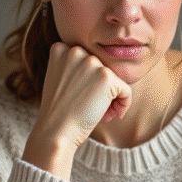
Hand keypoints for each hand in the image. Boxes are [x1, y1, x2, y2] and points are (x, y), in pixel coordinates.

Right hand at [22, 42, 131, 178]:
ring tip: (100, 114)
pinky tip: (108, 117)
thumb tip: (100, 67)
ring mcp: (91, 62)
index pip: (88, 62)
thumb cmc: (58, 111)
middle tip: (90, 108)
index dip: (89, 82)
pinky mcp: (106, 77)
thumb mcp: (59, 79)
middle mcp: (76, 51)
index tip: (82, 98)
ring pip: (115, 80)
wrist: (55, 132)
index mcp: (61, 49)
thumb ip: (74, 66)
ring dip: (112, 99)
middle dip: (101, 90)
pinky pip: (126, 91)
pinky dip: (123, 105)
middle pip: (102, 69)